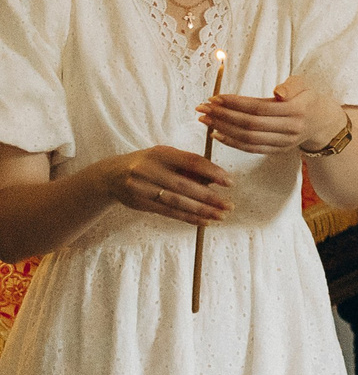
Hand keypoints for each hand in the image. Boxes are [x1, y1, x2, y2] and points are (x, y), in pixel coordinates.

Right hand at [95, 146, 232, 225]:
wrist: (111, 175)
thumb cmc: (148, 164)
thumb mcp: (166, 157)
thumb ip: (189, 167)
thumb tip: (218, 179)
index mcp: (160, 153)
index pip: (191, 161)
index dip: (212, 172)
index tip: (229, 182)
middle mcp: (148, 169)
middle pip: (184, 186)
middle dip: (210, 197)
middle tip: (229, 205)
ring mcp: (141, 187)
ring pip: (177, 202)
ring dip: (202, 211)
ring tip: (221, 216)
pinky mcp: (140, 203)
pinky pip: (168, 212)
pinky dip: (188, 217)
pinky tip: (204, 221)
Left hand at [201, 75, 335, 155]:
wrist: (322, 123)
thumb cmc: (307, 98)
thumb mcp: (304, 85)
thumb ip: (291, 86)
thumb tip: (277, 92)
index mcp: (297, 110)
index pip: (260, 107)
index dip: (236, 103)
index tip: (216, 98)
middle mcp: (291, 129)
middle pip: (251, 124)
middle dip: (223, 116)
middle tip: (203, 108)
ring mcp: (285, 142)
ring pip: (248, 139)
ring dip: (223, 130)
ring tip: (205, 120)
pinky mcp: (278, 150)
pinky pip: (252, 149)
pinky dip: (232, 143)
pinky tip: (217, 134)